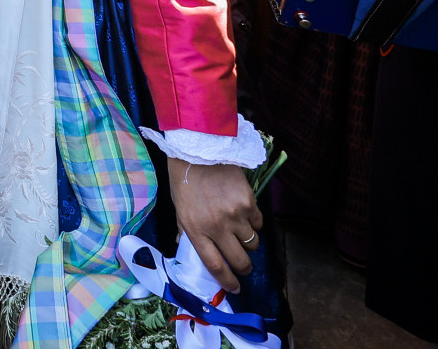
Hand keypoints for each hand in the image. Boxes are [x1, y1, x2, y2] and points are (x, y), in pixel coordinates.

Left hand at [168, 158, 261, 293]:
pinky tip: (244, 211)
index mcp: (195, 230)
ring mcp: (234, 214)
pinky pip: (258, 222)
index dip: (227, 281)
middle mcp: (216, 226)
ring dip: (248, 241)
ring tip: (239, 230)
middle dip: (244, 268)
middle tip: (244, 266)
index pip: (214, 265)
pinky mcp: (248, 202)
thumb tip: (189, 248)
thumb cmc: (184, 180)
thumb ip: (186, 230)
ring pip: (252, 242)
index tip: (235, 288)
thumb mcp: (178, 208)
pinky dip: (254, 222)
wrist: (198, 150)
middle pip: (239, 260)